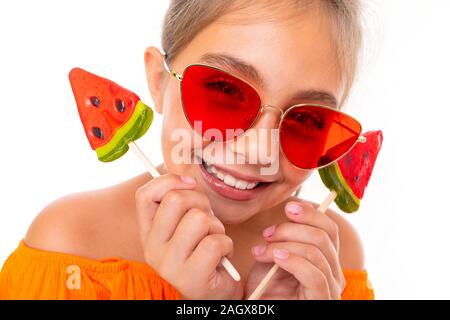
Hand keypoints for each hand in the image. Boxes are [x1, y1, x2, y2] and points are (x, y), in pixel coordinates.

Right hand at [135, 174, 242, 299]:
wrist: (214, 292)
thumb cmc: (203, 252)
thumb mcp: (186, 225)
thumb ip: (180, 204)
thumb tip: (186, 179)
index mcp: (148, 233)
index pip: (144, 195)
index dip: (169, 181)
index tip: (190, 184)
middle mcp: (152, 249)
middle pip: (176, 200)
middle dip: (202, 202)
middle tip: (208, 220)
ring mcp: (169, 265)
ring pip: (199, 219)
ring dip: (217, 226)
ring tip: (215, 240)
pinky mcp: (191, 278)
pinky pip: (215, 242)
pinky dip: (227, 245)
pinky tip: (222, 256)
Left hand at [245, 201, 344, 299]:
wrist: (259, 309)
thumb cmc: (265, 287)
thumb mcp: (273, 255)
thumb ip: (285, 236)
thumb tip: (293, 209)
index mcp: (326, 259)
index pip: (329, 229)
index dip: (311, 214)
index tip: (289, 207)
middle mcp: (334, 273)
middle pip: (323, 236)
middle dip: (291, 229)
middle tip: (267, 234)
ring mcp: (330, 288)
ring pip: (316, 252)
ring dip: (285, 245)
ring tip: (261, 251)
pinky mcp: (322, 300)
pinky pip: (314, 274)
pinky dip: (293, 261)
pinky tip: (276, 258)